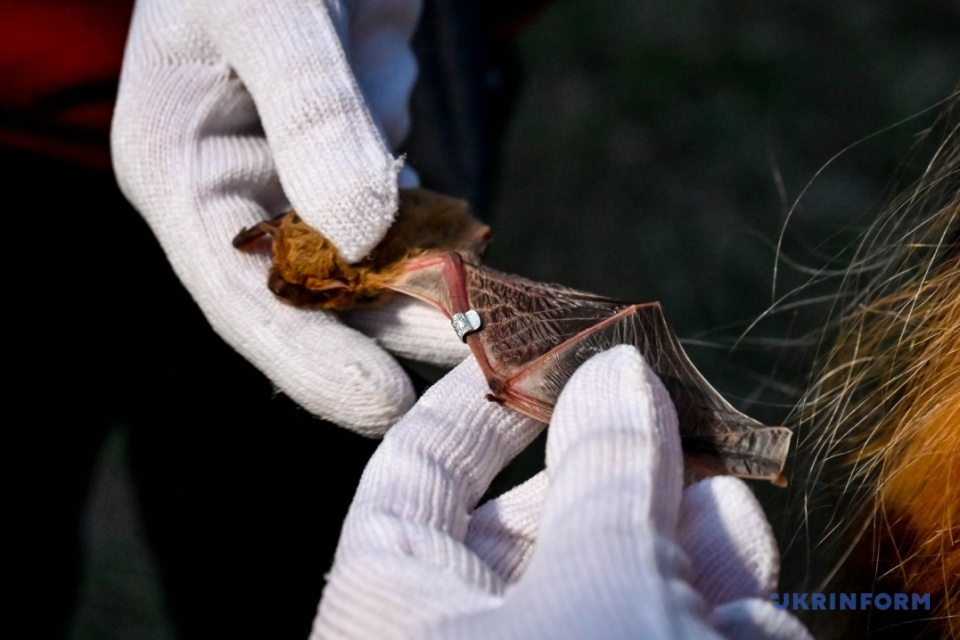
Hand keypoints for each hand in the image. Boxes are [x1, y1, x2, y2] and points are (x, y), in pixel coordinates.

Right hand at [111, 0, 469, 433]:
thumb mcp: (272, 13)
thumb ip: (311, 115)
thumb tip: (358, 233)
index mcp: (182, 169)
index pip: (237, 293)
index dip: (308, 358)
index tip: (382, 405)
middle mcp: (238, 192)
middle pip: (309, 298)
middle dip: (387, 339)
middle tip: (467, 376)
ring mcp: (301, 183)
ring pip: (365, 270)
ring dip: (427, 300)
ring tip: (494, 337)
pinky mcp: (357, 164)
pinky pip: (400, 224)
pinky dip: (438, 246)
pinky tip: (481, 270)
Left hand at [313, 346, 811, 637]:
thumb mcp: (594, 591)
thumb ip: (606, 474)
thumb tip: (617, 371)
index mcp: (391, 606)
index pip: (417, 470)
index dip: (482, 400)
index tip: (549, 345)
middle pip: (544, 522)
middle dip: (630, 481)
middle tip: (692, 435)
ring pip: (622, 585)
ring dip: (694, 560)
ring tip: (740, 553)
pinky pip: (663, 638)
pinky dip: (717, 631)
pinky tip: (756, 638)